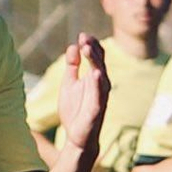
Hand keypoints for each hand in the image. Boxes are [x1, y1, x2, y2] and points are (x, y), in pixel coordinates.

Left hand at [55, 33, 109, 152]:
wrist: (76, 136)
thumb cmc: (76, 110)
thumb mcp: (70, 84)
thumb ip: (72, 66)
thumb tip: (72, 46)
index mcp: (95, 77)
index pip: (96, 57)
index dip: (90, 45)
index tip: (82, 35)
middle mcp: (101, 85)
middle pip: (99, 62)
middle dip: (92, 49)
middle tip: (83, 38)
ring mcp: (101, 96)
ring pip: (101, 75)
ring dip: (95, 61)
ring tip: (87, 49)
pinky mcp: (97, 109)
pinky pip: (100, 95)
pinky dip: (98, 84)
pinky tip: (95, 73)